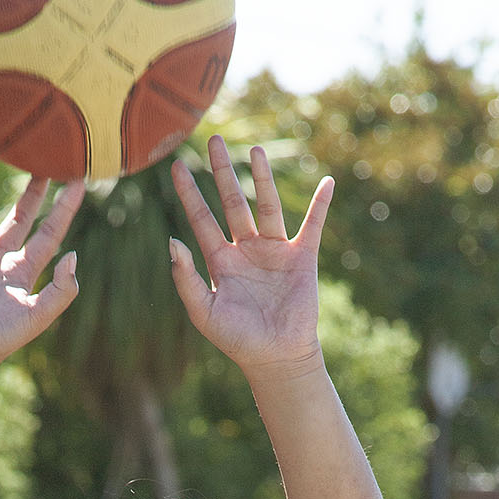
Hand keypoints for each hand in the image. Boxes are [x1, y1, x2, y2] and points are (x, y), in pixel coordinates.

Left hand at [168, 135, 330, 377]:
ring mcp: (275, 251)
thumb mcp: (204, 312)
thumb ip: (186, 278)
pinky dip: (320, 205)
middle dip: (222, 172)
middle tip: (214, 140)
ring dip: (262, 178)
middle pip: (232, 202)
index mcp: (221, 260)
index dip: (189, 194)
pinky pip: (313, 225)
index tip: (177, 166)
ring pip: (267, 206)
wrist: (276, 358)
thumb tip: (172, 241)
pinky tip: (327, 183)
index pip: (202, 219)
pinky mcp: (302, 257)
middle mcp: (246, 249)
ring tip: (254, 151)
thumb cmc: (238, 340)